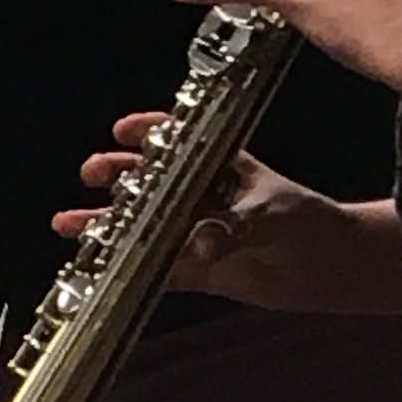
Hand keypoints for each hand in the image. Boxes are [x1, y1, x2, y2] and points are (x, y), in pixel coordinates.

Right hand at [60, 113, 401, 315]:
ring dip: (106, 224)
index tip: (123, 131)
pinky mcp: (198, 270)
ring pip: (142, 225)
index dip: (149, 133)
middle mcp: (202, 196)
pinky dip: (126, 269)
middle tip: (92, 173)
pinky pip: (154, 268)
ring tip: (67, 222)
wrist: (334, 268)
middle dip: (117, 176)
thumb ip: (231, 227)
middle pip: (148, 180)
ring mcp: (196, 232)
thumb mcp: (271, 214)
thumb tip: (197, 246)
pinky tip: (94, 266)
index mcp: (221, 166)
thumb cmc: (310, 222)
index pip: (178, 140)